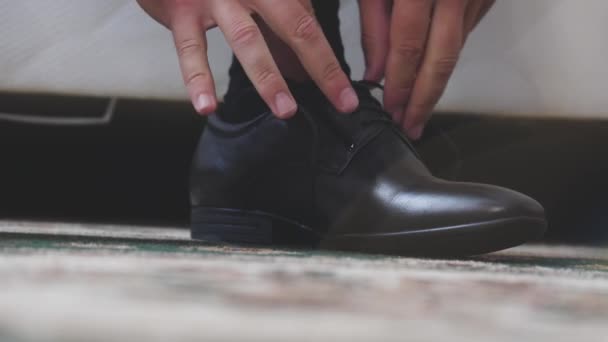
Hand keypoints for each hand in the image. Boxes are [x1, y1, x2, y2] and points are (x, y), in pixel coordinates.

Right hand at [137, 0, 358, 117]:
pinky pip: (190, 50)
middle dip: (322, 68)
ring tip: (285, 111)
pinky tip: (206, 107)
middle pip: (295, 27)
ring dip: (268, 78)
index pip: (310, 24)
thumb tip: (303, 74)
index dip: (330, 62)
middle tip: (340, 103)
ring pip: (247, 39)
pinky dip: (198, 80)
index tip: (347, 97)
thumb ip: (279, 28)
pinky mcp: (180, 10)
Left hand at [359, 0, 494, 138]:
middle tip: (410, 126)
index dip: (399, 84)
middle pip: (441, 61)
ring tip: (418, 110)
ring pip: (456, 51)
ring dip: (436, 84)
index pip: (408, 50)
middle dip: (423, 100)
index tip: (390, 109)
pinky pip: (467, 33)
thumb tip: (375, 75)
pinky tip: (432, 74)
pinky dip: (448, 57)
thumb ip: (374, 26)